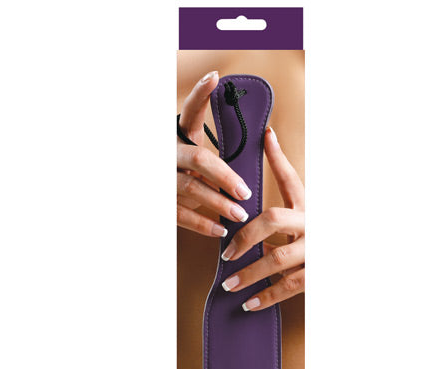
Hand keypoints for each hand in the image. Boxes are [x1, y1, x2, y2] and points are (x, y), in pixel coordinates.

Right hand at [177, 71, 252, 236]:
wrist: (163, 191)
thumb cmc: (192, 172)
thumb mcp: (202, 155)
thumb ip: (225, 148)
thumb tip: (265, 139)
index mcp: (181, 135)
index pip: (190, 111)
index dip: (200, 94)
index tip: (215, 78)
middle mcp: (170, 153)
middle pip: (199, 159)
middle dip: (226, 176)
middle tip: (246, 191)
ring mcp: (165, 177)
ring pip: (192, 188)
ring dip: (218, 204)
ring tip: (240, 215)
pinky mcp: (163, 201)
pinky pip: (181, 215)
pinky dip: (202, 225)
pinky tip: (220, 230)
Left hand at [220, 127, 304, 310]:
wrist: (351, 254)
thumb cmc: (317, 233)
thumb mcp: (303, 206)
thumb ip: (283, 178)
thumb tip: (265, 142)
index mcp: (307, 207)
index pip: (290, 181)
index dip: (276, 160)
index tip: (263, 143)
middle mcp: (312, 224)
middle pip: (273, 221)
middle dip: (244, 237)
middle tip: (226, 255)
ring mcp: (316, 249)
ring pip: (278, 259)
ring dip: (250, 274)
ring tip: (229, 286)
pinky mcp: (319, 274)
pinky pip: (290, 286)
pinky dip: (268, 296)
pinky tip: (250, 303)